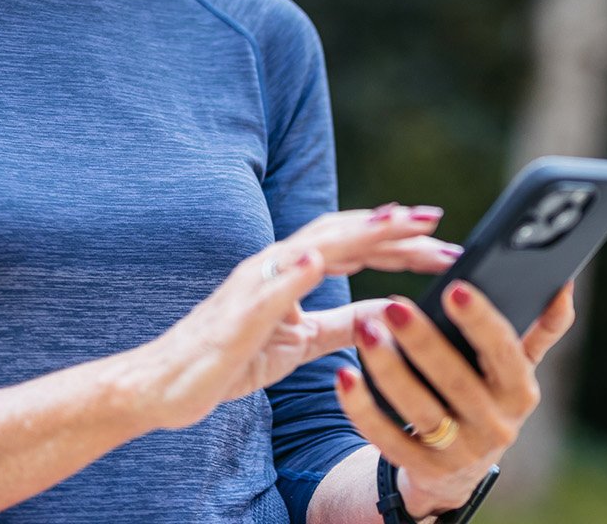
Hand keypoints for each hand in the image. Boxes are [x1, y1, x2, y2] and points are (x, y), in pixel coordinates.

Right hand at [135, 204, 461, 429]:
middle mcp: (273, 268)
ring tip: (397, 222)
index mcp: (291, 273)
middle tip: (440, 224)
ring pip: (311, 248)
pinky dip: (293, 273)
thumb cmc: (228, 359)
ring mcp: (252, 287)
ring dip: (356, 233)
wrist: (165, 385)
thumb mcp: (301, 342)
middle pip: (342, 236)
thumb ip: (343, 324)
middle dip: (392, 229)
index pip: (353, 246)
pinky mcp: (234, 316)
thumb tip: (391, 312)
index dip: (397, 239)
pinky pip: (265, 291)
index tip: (442, 238)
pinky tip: (318, 262)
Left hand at [333, 280, 577, 517]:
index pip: (505, 352)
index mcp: (521, 391)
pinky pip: (387, 439)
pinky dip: (363, 408)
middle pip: (456, 381)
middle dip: (424, 342)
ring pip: (420, 410)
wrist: (456, 470)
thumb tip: (564, 284)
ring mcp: (459, 453)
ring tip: (365, 330)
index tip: (454, 289)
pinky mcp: (422, 471)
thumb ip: (540, 329)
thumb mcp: (515, 369)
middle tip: (394, 305)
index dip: (481, 322)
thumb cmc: (485, 396)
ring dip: (389, 370)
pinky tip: (344, 376)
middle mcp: (496, 425)